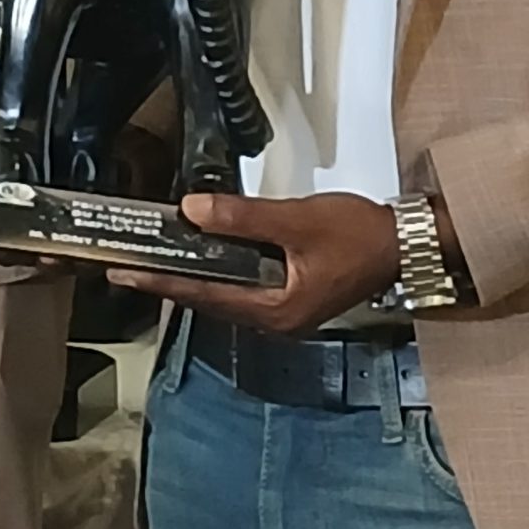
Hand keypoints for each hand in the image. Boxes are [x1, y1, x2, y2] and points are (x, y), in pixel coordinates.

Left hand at [108, 191, 400, 334]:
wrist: (405, 245)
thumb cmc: (357, 234)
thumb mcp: (296, 220)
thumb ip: (243, 217)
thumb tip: (191, 209)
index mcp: (275, 310)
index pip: (203, 295)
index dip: (160, 282)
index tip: (123, 275)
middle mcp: (274, 319)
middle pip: (208, 299)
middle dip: (166, 282)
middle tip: (123, 267)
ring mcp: (283, 310)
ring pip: (223, 293)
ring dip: (188, 276)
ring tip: (150, 260)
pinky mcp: (290, 295)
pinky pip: (240, 285)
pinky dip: (215, 271)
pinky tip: (198, 253)